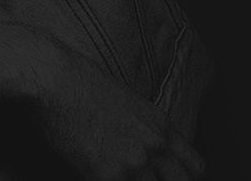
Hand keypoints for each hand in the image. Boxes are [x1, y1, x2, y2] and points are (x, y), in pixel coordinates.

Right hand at [15, 34, 205, 180]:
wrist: (54, 81)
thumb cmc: (81, 84)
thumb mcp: (127, 103)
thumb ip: (143, 130)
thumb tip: (142, 152)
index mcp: (161, 126)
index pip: (196, 167)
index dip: (183, 177)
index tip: (168, 179)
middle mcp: (154, 146)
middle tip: (143, 180)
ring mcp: (133, 163)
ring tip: (117, 176)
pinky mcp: (106, 177)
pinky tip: (91, 176)